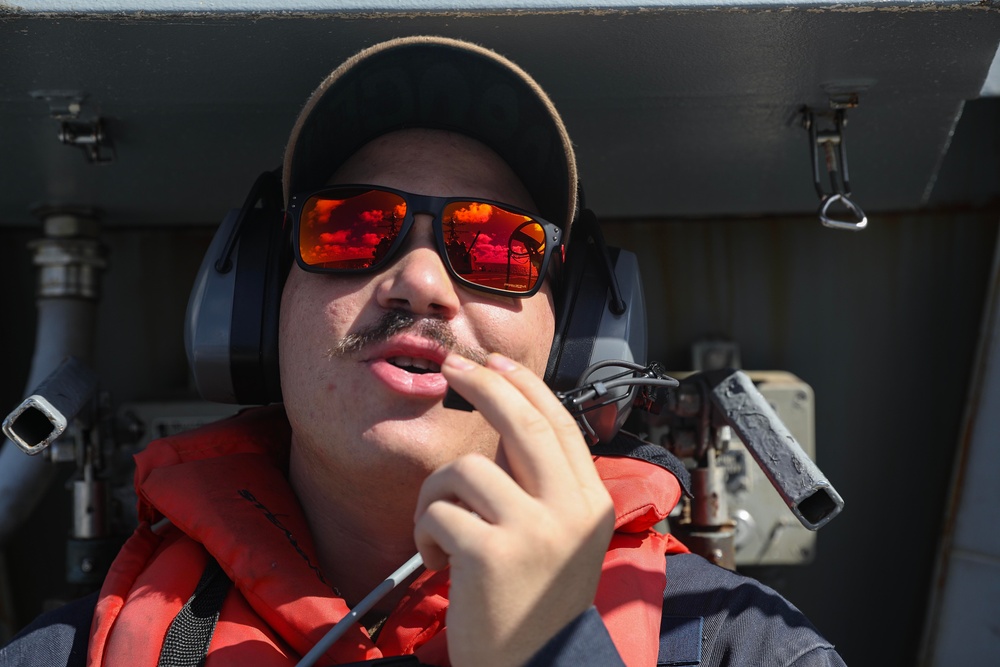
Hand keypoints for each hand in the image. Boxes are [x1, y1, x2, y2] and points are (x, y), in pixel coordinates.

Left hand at [413, 352, 615, 666]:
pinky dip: (424, 534)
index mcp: (591, 503)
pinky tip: (439, 563)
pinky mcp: (491, 554)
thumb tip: (503, 421)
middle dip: (482, 383)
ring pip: (464, 470)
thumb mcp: (560, 538)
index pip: (559, 423)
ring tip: (440, 534)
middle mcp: (571, 511)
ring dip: (436, 496)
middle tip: (451, 366)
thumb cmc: (536, 603)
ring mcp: (534, 531)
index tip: (494, 361)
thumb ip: (542, 484)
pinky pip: (437, 512)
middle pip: (521, 422)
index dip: (524, 385)